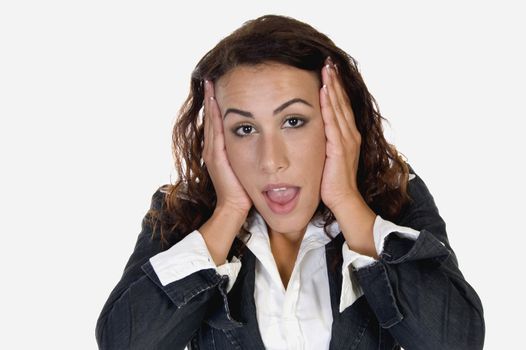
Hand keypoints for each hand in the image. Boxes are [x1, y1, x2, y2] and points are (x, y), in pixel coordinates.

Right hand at [202, 79, 252, 214]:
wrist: (235, 208)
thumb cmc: (244, 189)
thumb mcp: (245, 166)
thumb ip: (248, 152)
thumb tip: (260, 138)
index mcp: (219, 149)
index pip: (217, 120)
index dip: (217, 102)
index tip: (220, 84)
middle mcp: (212, 147)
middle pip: (211, 115)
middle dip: (212, 96)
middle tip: (212, 75)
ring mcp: (212, 151)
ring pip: (211, 119)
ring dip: (211, 100)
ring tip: (211, 81)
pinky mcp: (216, 156)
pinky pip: (215, 130)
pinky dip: (214, 114)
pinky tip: (216, 100)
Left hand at [319, 57, 361, 210]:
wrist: (343, 200)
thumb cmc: (333, 182)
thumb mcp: (329, 156)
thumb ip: (325, 142)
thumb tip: (313, 132)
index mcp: (347, 136)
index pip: (341, 106)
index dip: (336, 88)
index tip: (329, 71)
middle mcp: (350, 134)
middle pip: (342, 102)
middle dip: (335, 81)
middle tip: (328, 61)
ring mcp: (346, 141)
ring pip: (339, 108)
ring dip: (333, 87)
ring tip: (327, 69)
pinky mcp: (339, 148)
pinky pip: (333, 122)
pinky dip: (329, 105)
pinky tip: (325, 91)